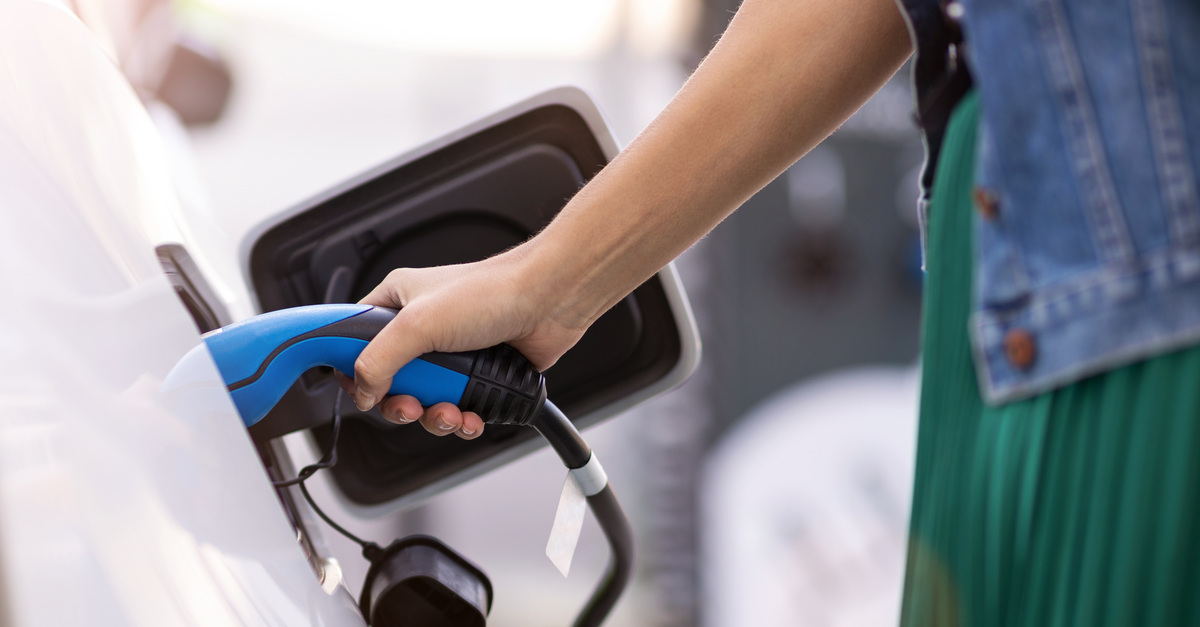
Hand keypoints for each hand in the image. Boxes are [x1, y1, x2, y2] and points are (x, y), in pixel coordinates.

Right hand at [345, 248, 587, 438]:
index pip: (351, 340)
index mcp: (396, 303)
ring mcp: (451, 355)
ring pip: (423, 402)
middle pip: (388, 383)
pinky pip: (456, 410)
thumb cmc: (493, 292)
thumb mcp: (419, 324)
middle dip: (401, 404)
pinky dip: (461, 421)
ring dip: (434, 417)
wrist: (550, 302)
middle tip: (411, 406)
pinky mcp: (477, 375)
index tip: (356, 389)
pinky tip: (471, 417)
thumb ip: (379, 360)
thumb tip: (363, 391)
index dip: (349, 368)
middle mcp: (421, 329)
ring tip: (450, 412)